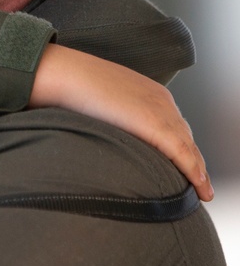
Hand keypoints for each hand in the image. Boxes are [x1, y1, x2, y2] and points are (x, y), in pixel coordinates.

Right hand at [30, 44, 211, 200]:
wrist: (63, 75)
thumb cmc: (69, 86)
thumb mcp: (98, 100)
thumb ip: (110, 115)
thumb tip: (105, 129)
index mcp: (148, 91)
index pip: (173, 124)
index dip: (181, 146)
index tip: (180, 164)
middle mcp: (161, 100)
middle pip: (185, 136)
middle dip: (192, 159)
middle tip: (197, 183)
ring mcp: (161, 112)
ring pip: (189, 147)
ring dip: (197, 170)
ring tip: (202, 191)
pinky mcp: (157, 126)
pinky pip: (184, 155)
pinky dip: (195, 173)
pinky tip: (200, 189)